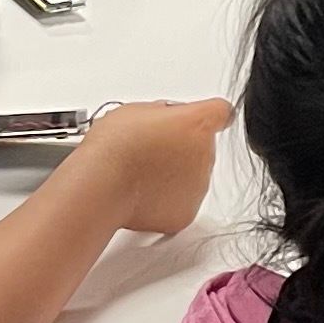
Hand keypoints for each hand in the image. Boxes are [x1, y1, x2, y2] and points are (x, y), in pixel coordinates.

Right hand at [70, 97, 233, 237]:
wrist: (103, 183)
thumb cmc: (114, 146)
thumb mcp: (136, 110)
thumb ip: (164, 113)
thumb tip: (165, 120)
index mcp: (197, 124)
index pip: (220, 112)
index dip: (208, 115)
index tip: (201, 119)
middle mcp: (205, 155)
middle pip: (203, 147)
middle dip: (182, 148)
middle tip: (152, 151)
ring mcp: (198, 186)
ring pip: (194, 177)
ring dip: (176, 175)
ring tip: (143, 173)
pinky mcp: (187, 212)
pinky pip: (182, 202)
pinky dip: (167, 200)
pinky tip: (145, 192)